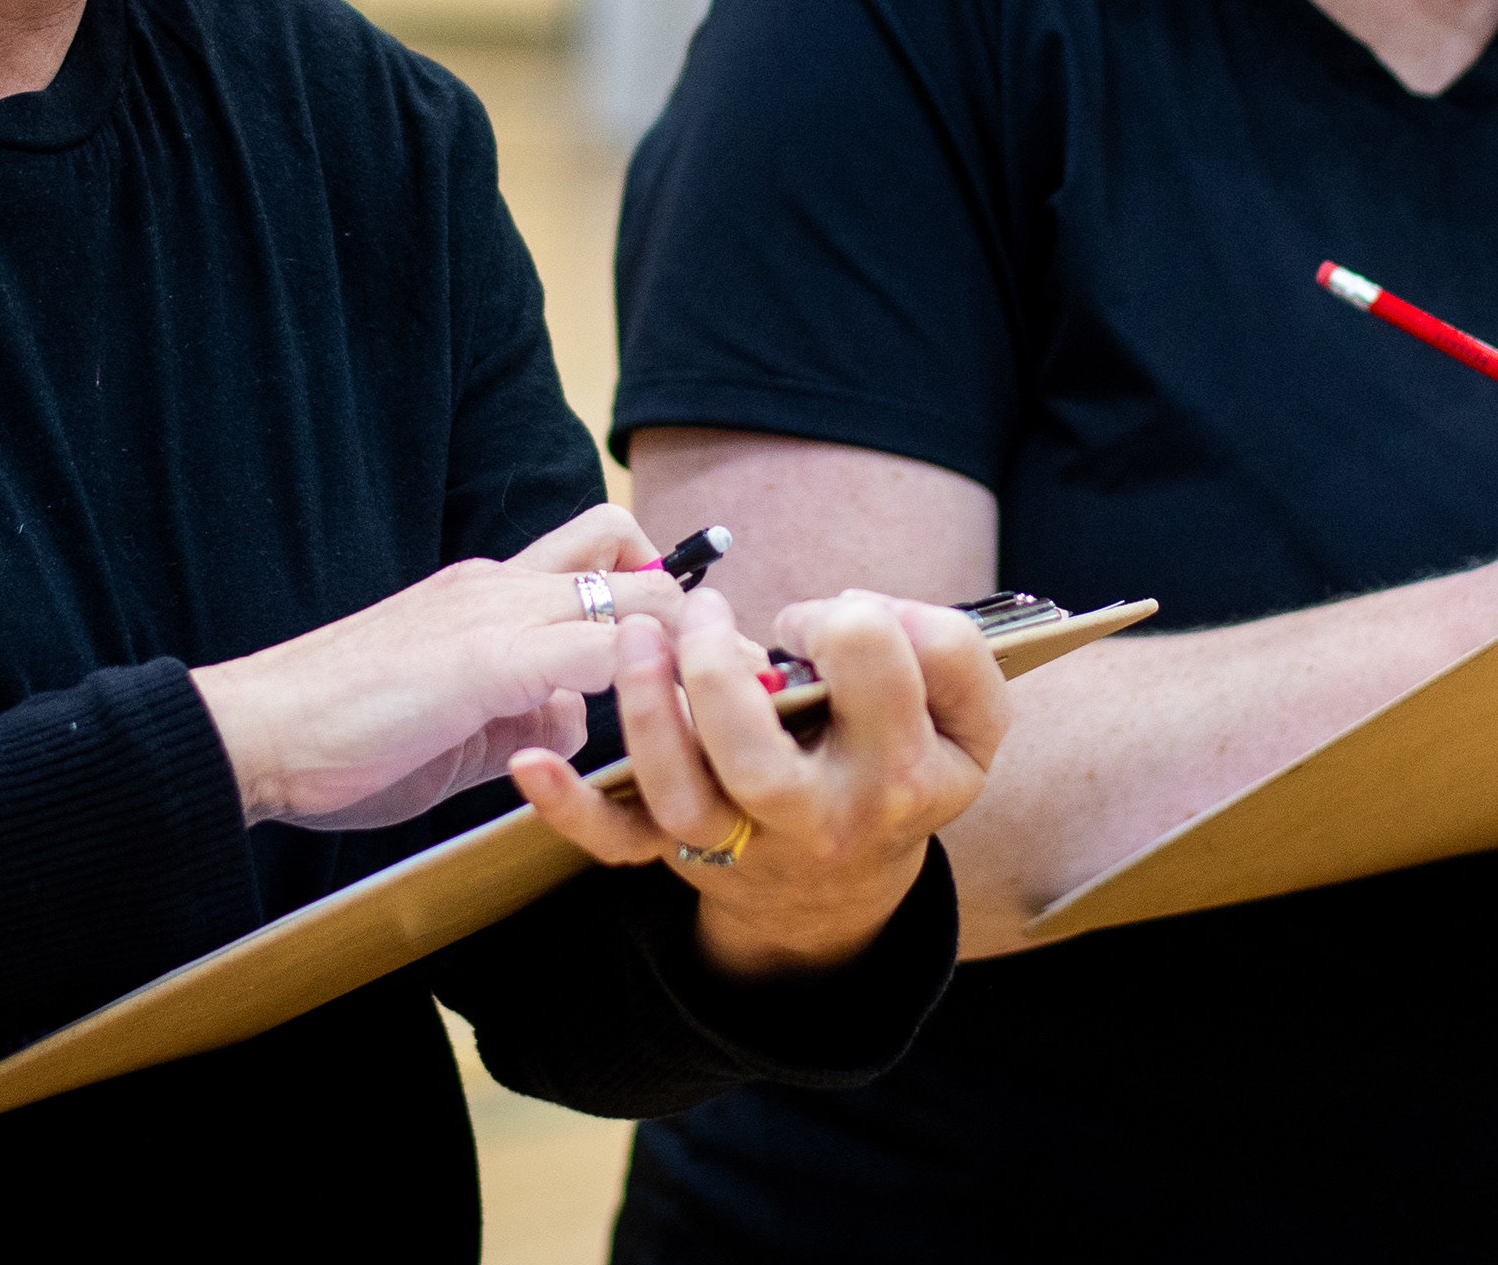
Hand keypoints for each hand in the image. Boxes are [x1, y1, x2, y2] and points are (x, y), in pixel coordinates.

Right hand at [190, 504, 690, 829]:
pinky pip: (600, 653)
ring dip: (676, 641)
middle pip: (626, 544)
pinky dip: (644, 687)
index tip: (688, 651)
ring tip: (698, 706)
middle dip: (685, 605)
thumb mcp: (453, 720)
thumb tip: (571, 717)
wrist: (255, 732)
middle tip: (711, 673)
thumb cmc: (339, 737)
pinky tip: (653, 735)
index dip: (653, 597)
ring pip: (630, 587)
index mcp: (486, 593)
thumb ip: (518, 709)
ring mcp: (496, 613)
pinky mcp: (489, 660)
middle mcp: (498, 584)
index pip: (596, 556)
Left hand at [511, 588, 1007, 979]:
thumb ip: (945, 650)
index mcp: (907, 771)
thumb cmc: (901, 761)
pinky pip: (618, 840)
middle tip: (717, 616)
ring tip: (641, 632)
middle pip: (757, 756)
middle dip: (719, 670)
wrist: (846, 885)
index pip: (880, 666)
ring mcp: (745, 842)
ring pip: (683, 793)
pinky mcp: (682, 850)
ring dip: (646, 707)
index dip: (849, 618)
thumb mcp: (965, 717)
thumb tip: (868, 612)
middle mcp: (822, 817)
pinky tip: (533, 761)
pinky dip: (570, 808)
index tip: (835, 621)